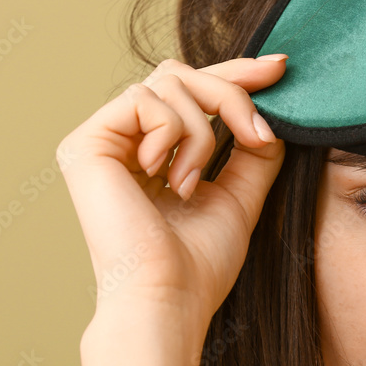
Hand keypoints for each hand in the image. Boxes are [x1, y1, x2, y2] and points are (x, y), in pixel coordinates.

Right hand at [57, 56, 287, 336]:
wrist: (167, 298)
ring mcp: (100, 142)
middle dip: (229, 94)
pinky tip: (166, 179)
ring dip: (199, 132)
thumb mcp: (239, 196)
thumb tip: (269, 111)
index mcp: (150, 155)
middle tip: (257, 136)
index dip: (235, 73)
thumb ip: (251, 151)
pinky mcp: (85, 143)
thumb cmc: (198, 266)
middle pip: (179, 74)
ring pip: (167, 82)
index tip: (280, 67)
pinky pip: (144, 100)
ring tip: (192, 184)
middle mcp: (120, 143)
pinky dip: (171, 135)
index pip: (190, 92)